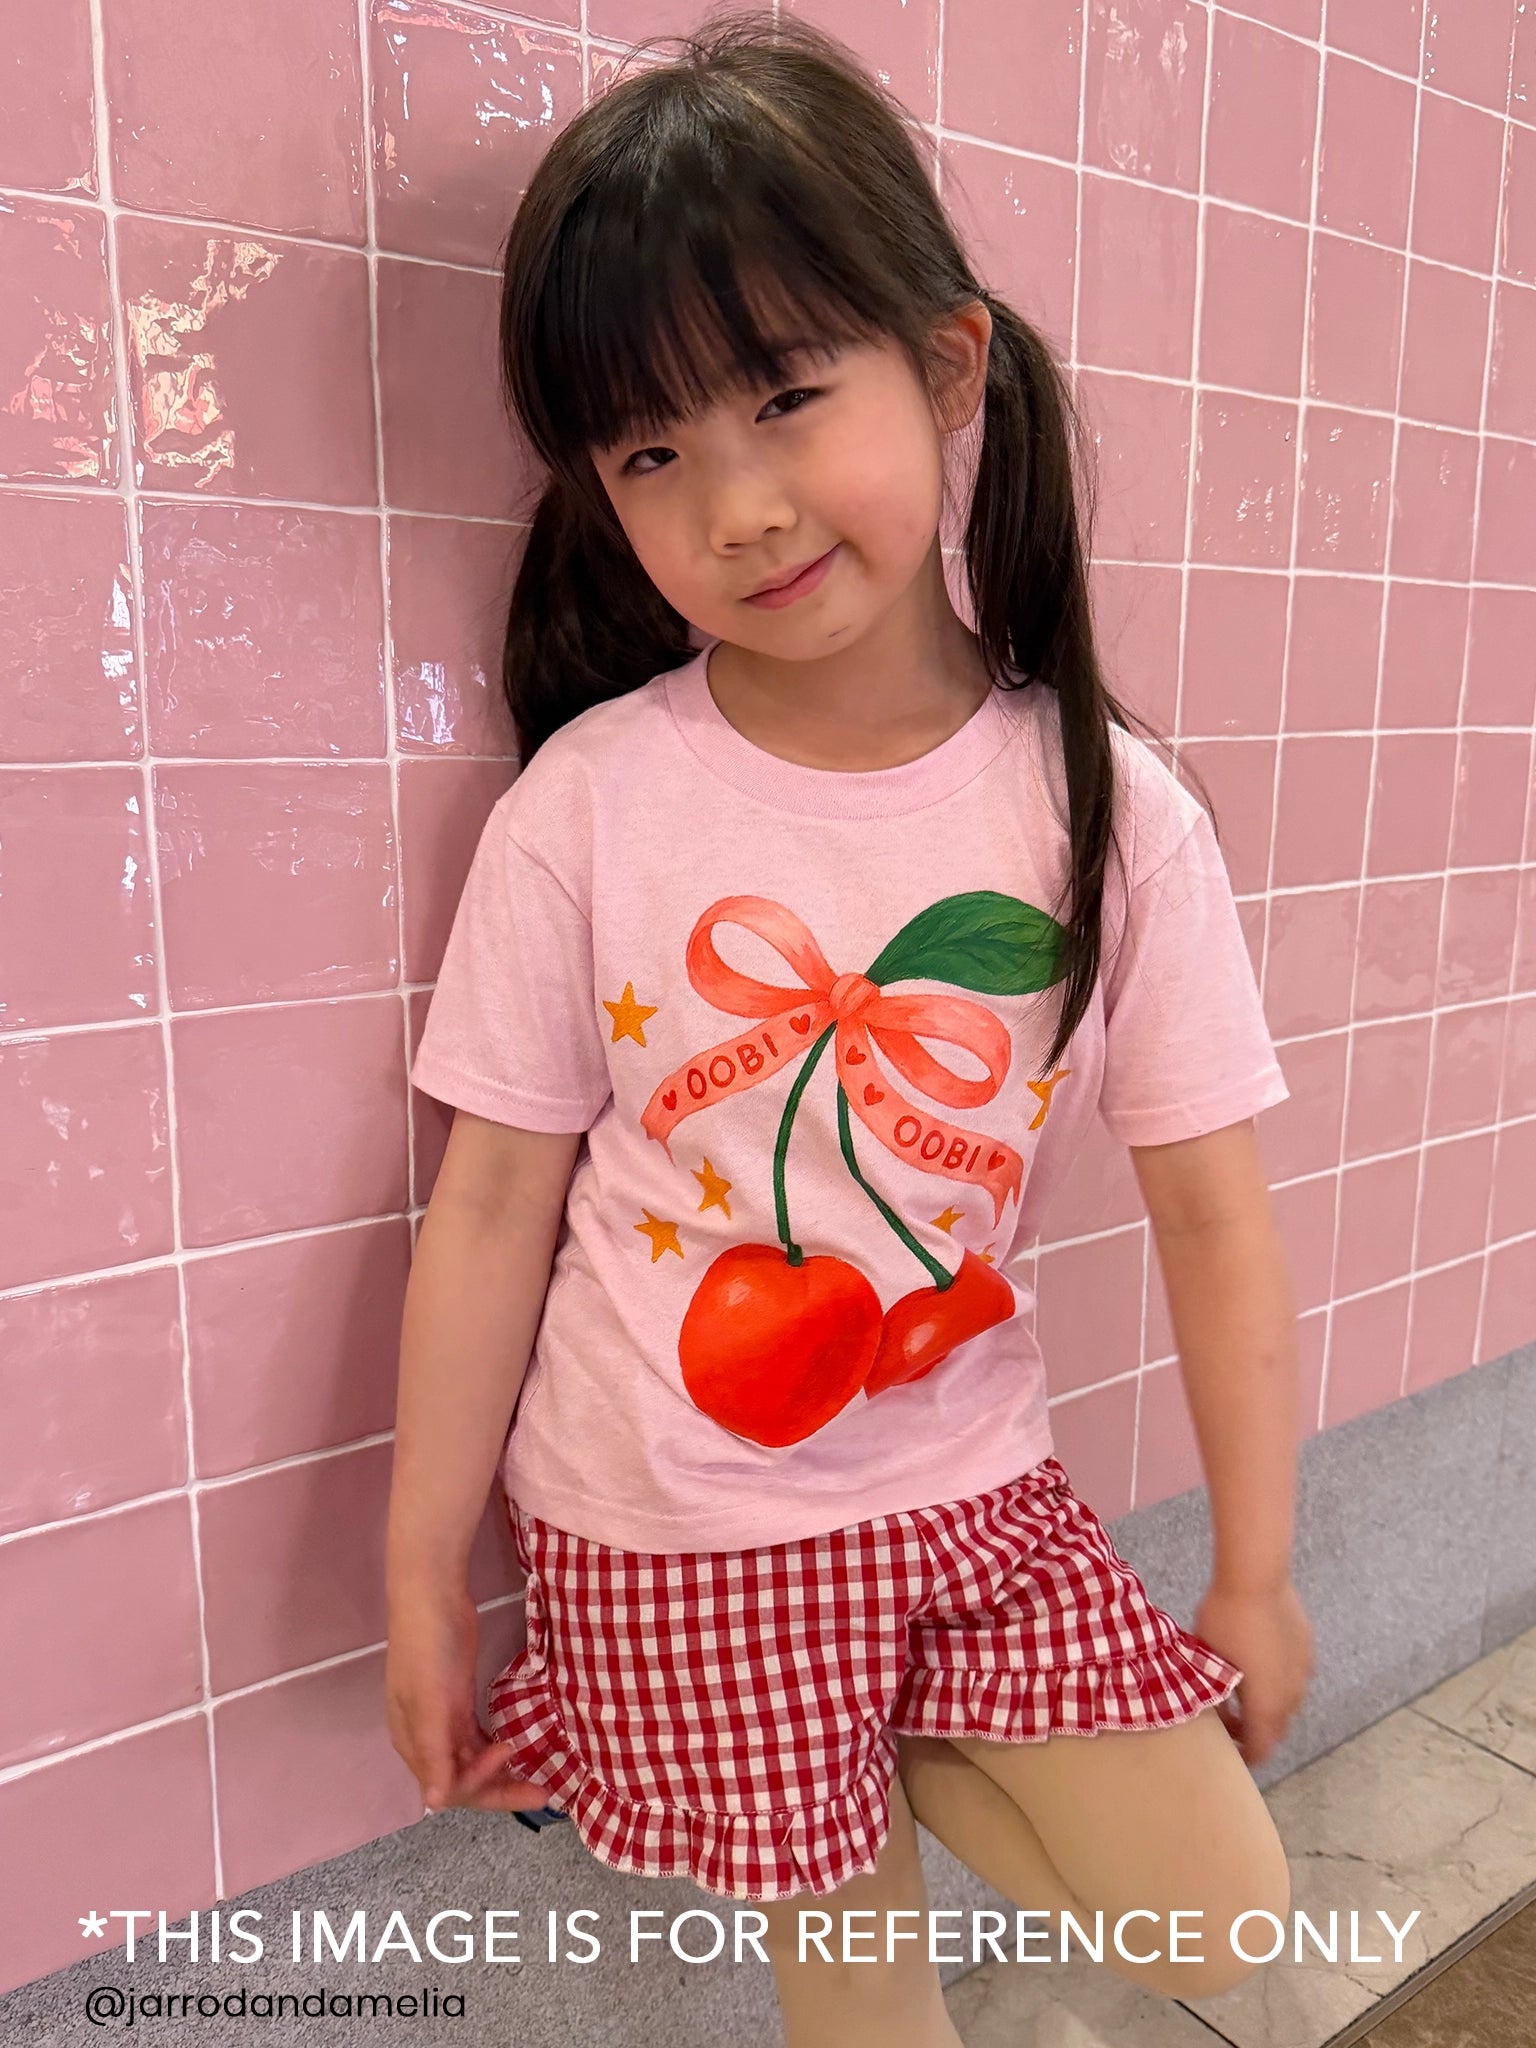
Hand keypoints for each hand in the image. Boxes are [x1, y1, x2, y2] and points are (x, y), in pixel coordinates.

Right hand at [384, 1584, 553, 1814]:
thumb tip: (435, 1804)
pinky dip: (493, 1750)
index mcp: (414, 1745)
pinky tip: (513, 1750)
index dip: (482, 1782)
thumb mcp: (429, 1702)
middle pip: (464, 1779)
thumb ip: (434, 1752)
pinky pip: (476, 1740)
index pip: (450, 1786)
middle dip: (501, 1789)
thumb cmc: (428, 1651)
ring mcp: (442, 1721)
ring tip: (536, 1781)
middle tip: (545, 1794)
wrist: (433, 1599)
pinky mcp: (458, 1702)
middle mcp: (426, 1741)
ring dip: (500, 1773)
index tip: (509, 1752)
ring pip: (472, 1762)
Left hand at [1193, 1578, 1312, 1767]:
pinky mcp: (1308, 1649)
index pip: (1262, 1748)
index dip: (1247, 1755)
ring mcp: (1304, 1672)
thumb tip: (1213, 1707)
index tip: (1231, 1752)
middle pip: (1277, 1728)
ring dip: (1269, 1705)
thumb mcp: (1209, 1660)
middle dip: (1256, 1731)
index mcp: (1267, 1705)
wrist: (1256, 1578)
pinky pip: (1294, 1676)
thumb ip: (1214, 1692)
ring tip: (1244, 1689)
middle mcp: (1292, 1695)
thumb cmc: (1225, 1621)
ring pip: (1288, 1702)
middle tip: (1231, 1719)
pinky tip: (1260, 1661)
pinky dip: (1278, 1681)